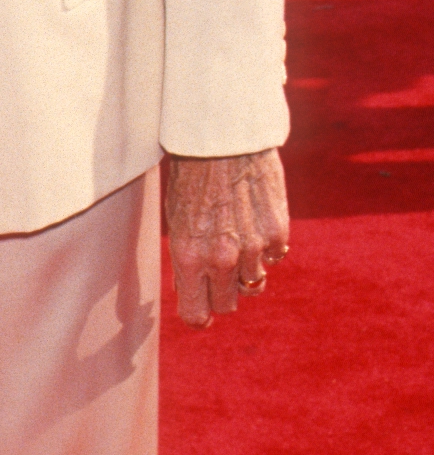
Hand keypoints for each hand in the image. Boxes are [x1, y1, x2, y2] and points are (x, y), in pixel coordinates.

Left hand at [163, 148, 287, 327]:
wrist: (222, 138)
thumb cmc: (192, 175)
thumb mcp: (177, 218)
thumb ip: (187, 257)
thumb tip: (192, 289)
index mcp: (187, 257)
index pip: (196, 314)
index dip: (199, 316)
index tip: (202, 311)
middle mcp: (220, 259)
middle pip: (227, 305)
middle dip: (222, 292)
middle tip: (219, 271)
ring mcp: (252, 249)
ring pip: (252, 284)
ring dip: (246, 268)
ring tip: (237, 237)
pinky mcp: (277, 234)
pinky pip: (274, 257)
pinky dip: (267, 246)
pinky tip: (255, 220)